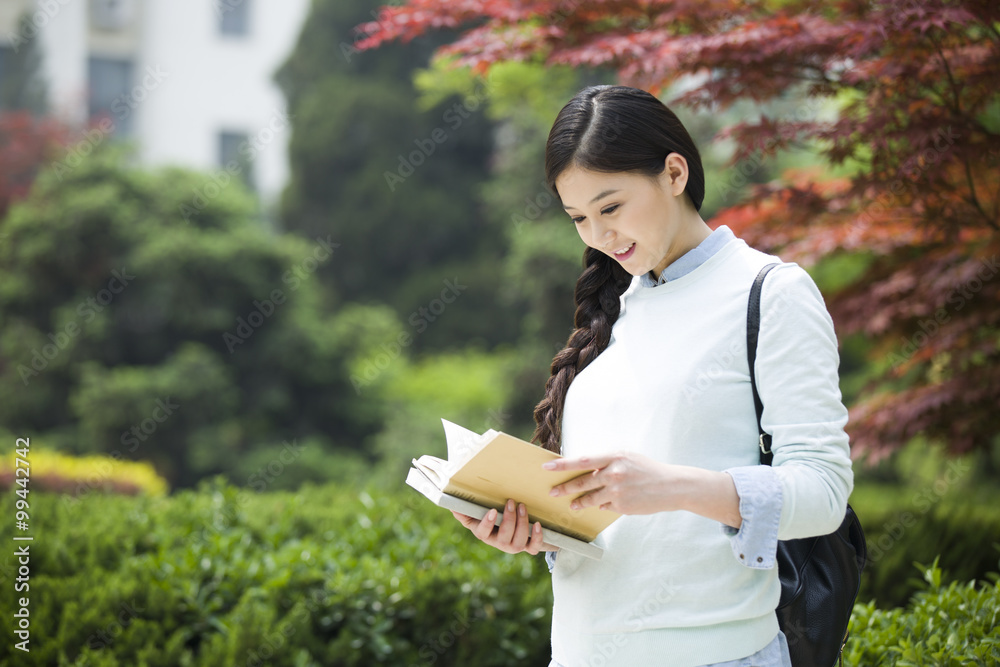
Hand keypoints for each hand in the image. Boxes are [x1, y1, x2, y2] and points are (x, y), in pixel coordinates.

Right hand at [450, 499, 555, 554]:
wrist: (516, 528)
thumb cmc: (494, 519)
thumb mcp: (478, 516)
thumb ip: (465, 512)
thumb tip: (451, 506)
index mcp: (486, 535)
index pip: (483, 533)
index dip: (487, 524)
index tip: (492, 511)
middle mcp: (499, 543)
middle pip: (504, 538)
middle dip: (509, 520)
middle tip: (512, 502)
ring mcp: (514, 547)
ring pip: (518, 542)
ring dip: (522, 524)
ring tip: (522, 507)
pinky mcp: (529, 547)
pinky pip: (533, 548)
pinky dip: (537, 537)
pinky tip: (537, 524)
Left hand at [544, 451, 685, 515]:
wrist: (672, 486)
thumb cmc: (647, 469)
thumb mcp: (627, 457)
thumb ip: (606, 462)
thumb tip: (584, 469)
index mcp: (614, 456)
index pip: (582, 461)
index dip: (563, 464)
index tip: (547, 467)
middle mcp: (614, 473)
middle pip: (582, 482)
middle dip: (565, 488)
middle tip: (552, 492)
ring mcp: (618, 491)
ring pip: (591, 498)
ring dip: (579, 502)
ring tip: (572, 505)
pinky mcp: (622, 506)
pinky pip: (604, 507)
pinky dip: (602, 506)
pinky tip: (603, 505)